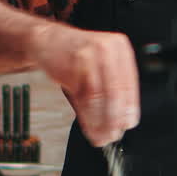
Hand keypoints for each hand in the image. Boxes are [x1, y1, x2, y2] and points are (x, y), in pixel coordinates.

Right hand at [30, 22, 138, 145]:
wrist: (46, 40)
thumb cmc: (76, 55)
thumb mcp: (100, 64)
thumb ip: (112, 87)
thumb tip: (121, 119)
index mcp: (120, 48)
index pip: (129, 83)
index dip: (130, 107)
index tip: (128, 123)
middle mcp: (107, 49)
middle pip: (115, 91)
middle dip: (115, 118)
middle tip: (113, 134)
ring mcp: (89, 56)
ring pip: (98, 96)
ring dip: (100, 121)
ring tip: (101, 136)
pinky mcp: (71, 66)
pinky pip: (81, 97)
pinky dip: (86, 116)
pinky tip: (89, 126)